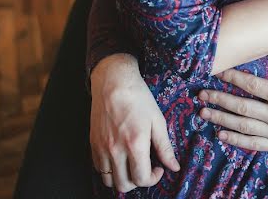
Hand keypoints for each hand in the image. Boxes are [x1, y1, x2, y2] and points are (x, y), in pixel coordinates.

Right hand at [90, 54, 179, 191]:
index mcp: (134, 144)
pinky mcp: (93, 143)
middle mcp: (115, 149)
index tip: (158, 168)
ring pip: (109, 180)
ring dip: (122, 179)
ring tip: (131, 166)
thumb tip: (174, 167)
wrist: (113, 82)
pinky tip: (119, 159)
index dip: (153, 179)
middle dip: (138, 182)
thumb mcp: (157, 121)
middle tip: (145, 169)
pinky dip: (109, 170)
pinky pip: (99, 169)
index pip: (141, 178)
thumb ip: (165, 147)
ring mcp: (101, 147)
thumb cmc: (138, 98)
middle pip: (124, 184)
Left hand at [198, 49, 267, 153]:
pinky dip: (235, 140)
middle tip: (200, 94)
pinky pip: (252, 145)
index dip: (233, 78)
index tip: (218, 71)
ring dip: (221, 119)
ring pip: (243, 126)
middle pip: (242, 107)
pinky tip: (220, 134)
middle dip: (219, 99)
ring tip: (203, 112)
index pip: (254, 86)